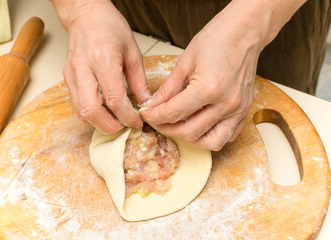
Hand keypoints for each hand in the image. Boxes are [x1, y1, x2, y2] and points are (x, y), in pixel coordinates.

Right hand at [53, 0, 150, 133]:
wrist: (85, 15)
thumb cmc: (109, 27)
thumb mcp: (133, 52)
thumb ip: (139, 81)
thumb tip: (145, 103)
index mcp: (103, 60)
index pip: (115, 100)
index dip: (127, 117)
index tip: (136, 122)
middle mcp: (83, 69)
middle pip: (92, 111)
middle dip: (110, 126)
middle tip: (123, 127)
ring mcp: (72, 74)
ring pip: (81, 111)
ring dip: (99, 122)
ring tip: (114, 121)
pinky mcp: (66, 77)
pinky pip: (76, 104)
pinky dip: (90, 113)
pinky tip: (103, 111)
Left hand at [140, 2, 264, 150]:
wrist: (245, 31)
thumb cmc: (217, 39)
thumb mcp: (185, 61)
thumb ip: (168, 89)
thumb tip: (153, 105)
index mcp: (208, 88)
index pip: (174, 113)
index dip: (155, 116)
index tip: (147, 114)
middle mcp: (226, 103)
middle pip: (190, 132)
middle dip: (168, 128)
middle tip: (159, 120)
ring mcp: (238, 110)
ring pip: (211, 142)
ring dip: (191, 138)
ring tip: (179, 125)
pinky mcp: (245, 111)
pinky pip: (228, 136)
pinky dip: (212, 135)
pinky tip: (201, 123)